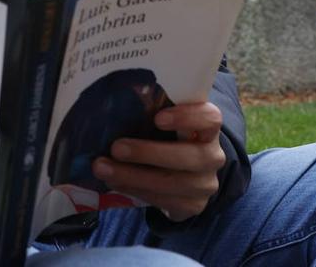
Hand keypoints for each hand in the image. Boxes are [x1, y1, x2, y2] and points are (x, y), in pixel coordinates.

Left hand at [91, 102, 224, 222]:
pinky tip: (115, 183)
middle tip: (116, 147)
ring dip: (133, 176)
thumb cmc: (170, 139)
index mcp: (209, 128)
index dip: (187, 118)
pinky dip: (135, 190)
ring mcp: (205, 184)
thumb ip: (152, 115)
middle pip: (189, 156)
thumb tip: (112, 109)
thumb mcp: (168, 124)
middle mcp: (213, 156)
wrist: (185, 176)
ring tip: (103, 168)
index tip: (158, 117)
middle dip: (148, 153)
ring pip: (173, 183)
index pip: (210, 119)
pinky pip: (164, 201)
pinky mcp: (193, 206)